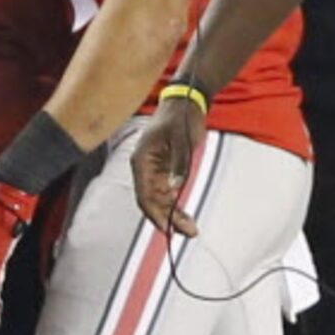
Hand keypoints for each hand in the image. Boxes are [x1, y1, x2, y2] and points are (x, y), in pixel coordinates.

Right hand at [133, 94, 209, 235]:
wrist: (186, 102)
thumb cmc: (182, 118)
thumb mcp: (183, 140)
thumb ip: (179, 164)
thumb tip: (174, 190)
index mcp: (142, 161)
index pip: (144, 195)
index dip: (155, 214)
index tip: (168, 229)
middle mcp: (144, 169)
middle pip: (151, 202)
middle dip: (168, 219)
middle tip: (190, 232)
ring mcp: (153, 171)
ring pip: (159, 200)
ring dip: (173, 215)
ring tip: (192, 229)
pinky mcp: (164, 170)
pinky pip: (166, 194)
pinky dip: (176, 206)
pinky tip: (187, 217)